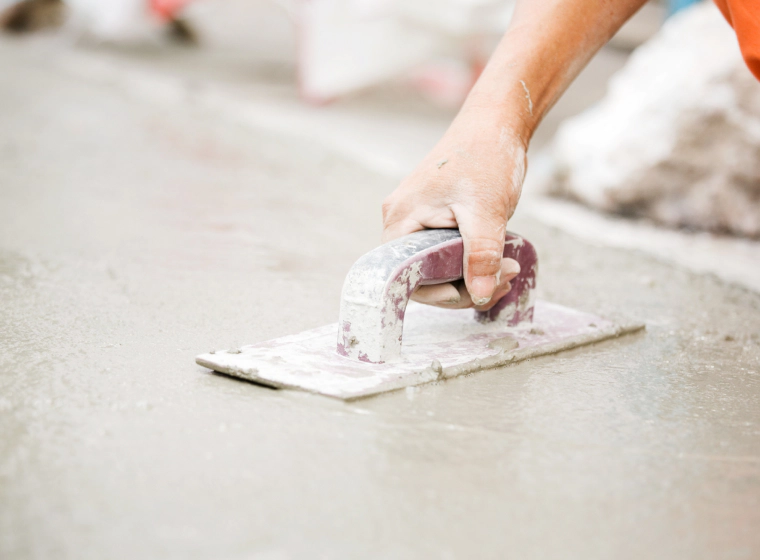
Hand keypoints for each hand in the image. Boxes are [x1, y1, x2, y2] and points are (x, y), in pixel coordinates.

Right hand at [382, 106, 527, 310]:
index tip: (477, 292)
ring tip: (508, 266)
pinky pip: (446, 253)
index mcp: (401, 219)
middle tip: (504, 279)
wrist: (495, 124)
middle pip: (423, 276)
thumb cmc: (485, 157)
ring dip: (472, 275)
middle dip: (464, 285)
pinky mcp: (434, 219)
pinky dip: (471, 261)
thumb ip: (481, 256)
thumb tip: (479, 295)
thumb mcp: (486, 211)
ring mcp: (417, 220)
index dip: (440, 294)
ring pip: (438, 266)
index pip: (406, 277)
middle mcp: (401, 221)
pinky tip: (498, 257)